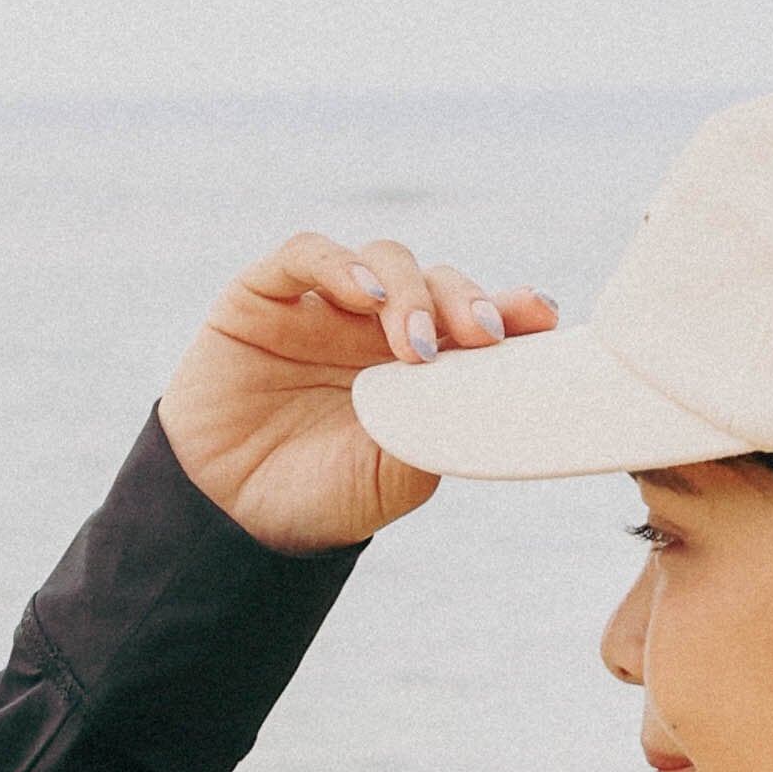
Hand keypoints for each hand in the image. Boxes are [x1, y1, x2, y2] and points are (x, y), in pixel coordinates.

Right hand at [159, 228, 557, 557]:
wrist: (231, 517)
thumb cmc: (321, 498)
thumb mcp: (396, 473)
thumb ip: (440, 424)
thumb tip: (494, 387)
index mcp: (420, 367)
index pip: (475, 319)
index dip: (511, 308)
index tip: (541, 316)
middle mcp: (376, 329)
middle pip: (437, 281)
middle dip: (465, 300)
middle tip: (483, 335)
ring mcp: (322, 307)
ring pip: (384, 260)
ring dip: (411, 289)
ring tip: (415, 340)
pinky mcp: (263, 296)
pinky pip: (305, 255)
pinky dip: (339, 263)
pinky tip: (361, 294)